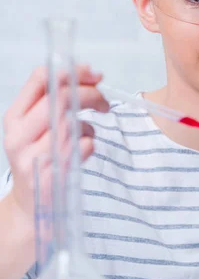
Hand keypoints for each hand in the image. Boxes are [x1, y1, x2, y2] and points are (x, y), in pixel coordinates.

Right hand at [3, 65, 108, 220]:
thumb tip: (89, 76)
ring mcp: (34, 156)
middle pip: (62, 97)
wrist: (30, 207)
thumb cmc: (38, 161)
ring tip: (89, 132)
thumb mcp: (35, 129)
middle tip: (104, 103)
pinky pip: (83, 146)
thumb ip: (53, 103)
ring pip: (73, 122)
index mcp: (14, 117)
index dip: (73, 71)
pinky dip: (91, 143)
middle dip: (91, 94)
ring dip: (90, 124)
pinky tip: (85, 149)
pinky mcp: (51, 174)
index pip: (41, 79)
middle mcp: (19, 135)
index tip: (94, 74)